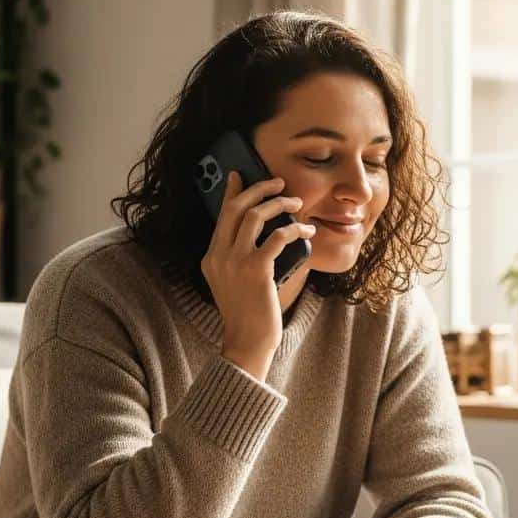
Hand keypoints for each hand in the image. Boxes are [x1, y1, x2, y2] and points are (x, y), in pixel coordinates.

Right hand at [201, 170, 315, 379]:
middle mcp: (219, 256)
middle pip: (236, 208)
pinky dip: (294, 229)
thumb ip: (237, 259)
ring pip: (255, 216)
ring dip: (278, 204)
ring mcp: (235, 262)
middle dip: (258, 189)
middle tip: (278, 183)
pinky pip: (277, 237)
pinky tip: (306, 231)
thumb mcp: (233, 283)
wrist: (247, 342)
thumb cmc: (247, 315)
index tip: (239, 175)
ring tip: (296, 203)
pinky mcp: (256, 270)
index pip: (221, 216)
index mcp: (211, 258)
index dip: (231, 192)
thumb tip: (262, 233)